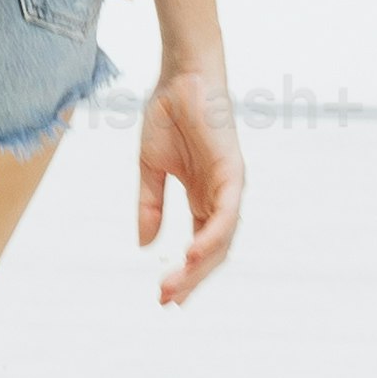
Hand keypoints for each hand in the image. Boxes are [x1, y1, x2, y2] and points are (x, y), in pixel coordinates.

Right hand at [137, 60, 243, 307]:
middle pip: (213, 251)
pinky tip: (192, 256)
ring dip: (199, 266)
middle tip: (165, 300)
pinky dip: (212, 238)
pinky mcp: (232, 173)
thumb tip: (144, 245)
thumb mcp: (150, 168)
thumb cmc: (167, 114)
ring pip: (222, 241)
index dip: (184, 272)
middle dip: (190, 279)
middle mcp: (221, 197)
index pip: (200, 246)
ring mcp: (229, 187)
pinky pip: (225, 215)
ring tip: (174, 287)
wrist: (180, 77)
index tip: (162, 295)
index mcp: (202, 197)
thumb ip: (149, 206)